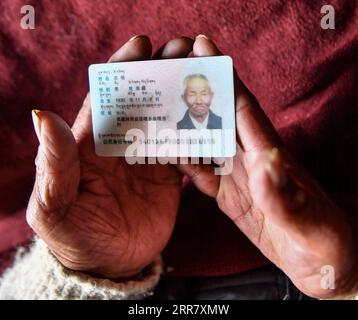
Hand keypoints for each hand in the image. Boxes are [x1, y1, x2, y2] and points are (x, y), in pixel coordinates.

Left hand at [27, 35, 193, 278]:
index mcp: (92, 142)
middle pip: (143, 99)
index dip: (123, 68)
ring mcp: (148, 158)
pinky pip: (186, 151)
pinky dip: (198, 142)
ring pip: (168, 119)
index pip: (107, 96)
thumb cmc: (74, 236)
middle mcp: (122, 143)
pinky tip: (211, 132)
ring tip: (206, 76)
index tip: (141, 44)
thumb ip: (54, 164)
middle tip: (184, 48)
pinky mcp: (168, 175)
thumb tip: (43, 116)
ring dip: (185, 97)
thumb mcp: (54, 206)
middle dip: (162, 71)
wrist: (108, 264)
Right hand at [178, 35, 357, 298]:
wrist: (321, 264)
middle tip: (168, 67)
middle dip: (196, 91)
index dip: (226, 79)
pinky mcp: (230, 198)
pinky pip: (202, 175)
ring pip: (205, 144)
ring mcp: (238, 179)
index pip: (244, 110)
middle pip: (218, 118)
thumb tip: (264, 165)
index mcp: (270, 157)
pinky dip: (184, 162)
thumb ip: (282, 196)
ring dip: (183, 125)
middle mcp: (250, 161)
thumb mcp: (307, 222)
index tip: (205, 49)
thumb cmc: (323, 240)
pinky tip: (167, 152)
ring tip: (156, 106)